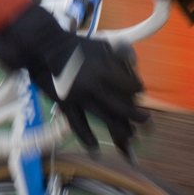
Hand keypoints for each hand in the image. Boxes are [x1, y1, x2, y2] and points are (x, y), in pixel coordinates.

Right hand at [0, 4, 149, 154]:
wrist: (45, 47)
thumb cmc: (75, 46)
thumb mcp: (102, 45)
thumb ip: (119, 56)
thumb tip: (134, 65)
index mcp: (105, 68)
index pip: (130, 86)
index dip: (137, 89)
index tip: (139, 91)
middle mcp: (94, 85)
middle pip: (122, 106)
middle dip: (138, 117)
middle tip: (148, 122)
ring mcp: (79, 97)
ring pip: (104, 118)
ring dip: (120, 130)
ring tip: (131, 137)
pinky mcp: (65, 104)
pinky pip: (77, 124)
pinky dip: (86, 138)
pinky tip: (95, 149)